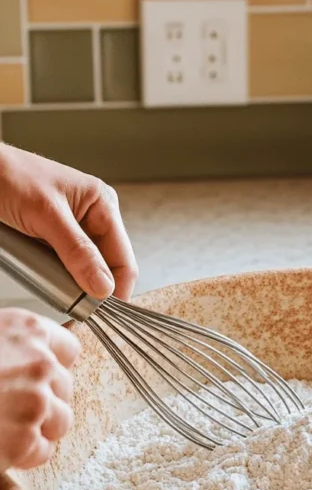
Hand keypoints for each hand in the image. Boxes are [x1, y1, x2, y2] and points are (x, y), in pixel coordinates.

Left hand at [0, 146, 137, 299]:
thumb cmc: (10, 176)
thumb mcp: (47, 215)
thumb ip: (77, 251)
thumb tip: (103, 286)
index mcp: (104, 205)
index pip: (123, 259)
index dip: (115, 289)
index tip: (96, 313)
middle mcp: (94, 218)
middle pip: (106, 268)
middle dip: (90, 287)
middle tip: (70, 305)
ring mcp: (75, 230)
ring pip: (86, 271)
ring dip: (71, 283)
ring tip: (51, 283)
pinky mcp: (56, 239)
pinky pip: (66, 267)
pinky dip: (56, 277)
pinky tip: (43, 274)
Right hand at [0, 308, 79, 469]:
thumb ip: (10, 348)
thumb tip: (23, 363)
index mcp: (25, 330)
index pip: (68, 348)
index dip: (53, 367)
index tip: (40, 378)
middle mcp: (39, 362)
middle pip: (64, 388)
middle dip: (43, 402)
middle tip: (8, 409)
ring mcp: (36, 402)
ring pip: (60, 421)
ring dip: (36, 429)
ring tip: (2, 427)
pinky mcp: (26, 439)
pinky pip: (41, 451)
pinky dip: (22, 455)